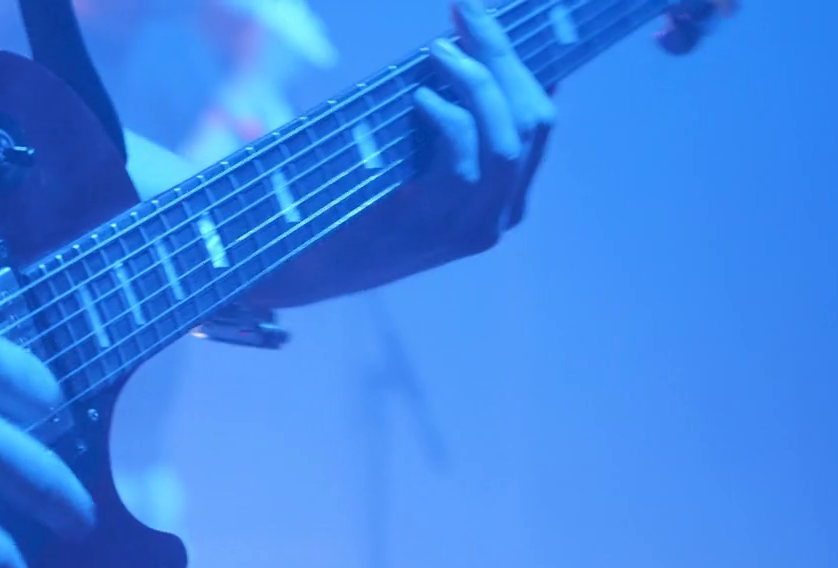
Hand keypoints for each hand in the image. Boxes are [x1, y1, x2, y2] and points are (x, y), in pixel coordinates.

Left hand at [248, 0, 556, 306]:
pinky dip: (449, 120)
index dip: (521, 62)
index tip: (489, 18)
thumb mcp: (410, 166)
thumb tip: (462, 56)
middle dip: (503, 57)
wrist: (298, 271)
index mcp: (502, 200)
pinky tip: (421, 98)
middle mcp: (497, 216)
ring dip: (478, 81)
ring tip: (440, 49)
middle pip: (533, 121)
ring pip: (508, 140)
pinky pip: (463, 163)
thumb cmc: (346, 208)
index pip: (539, 121)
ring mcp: (469, 227)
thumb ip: (444, 129)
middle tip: (468, 12)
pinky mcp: (432, 229)